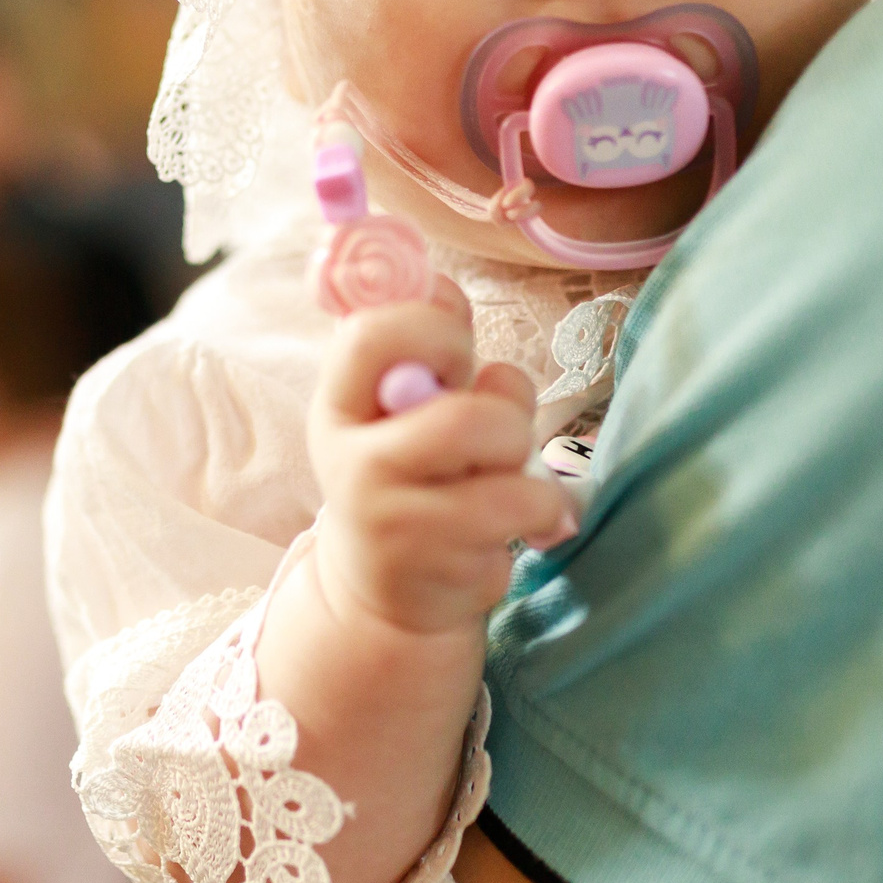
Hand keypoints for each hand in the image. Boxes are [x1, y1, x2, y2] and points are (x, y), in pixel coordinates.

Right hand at [307, 279, 572, 639]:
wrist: (382, 593)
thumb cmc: (407, 476)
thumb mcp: (396, 410)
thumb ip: (423, 352)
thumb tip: (442, 288)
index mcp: (339, 404)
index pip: (371, 334)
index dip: (434, 325)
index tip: (456, 350)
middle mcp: (351, 461)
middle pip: (459, 412)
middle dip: (505, 404)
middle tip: (491, 424)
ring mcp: (391, 519)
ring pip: (499, 451)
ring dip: (523, 456)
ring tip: (504, 475)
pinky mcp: (435, 565)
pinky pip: (526, 506)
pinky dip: (542, 508)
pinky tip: (512, 524)